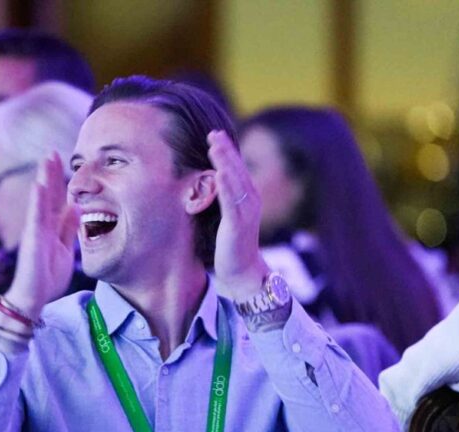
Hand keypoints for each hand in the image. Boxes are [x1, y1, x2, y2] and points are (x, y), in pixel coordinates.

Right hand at [4, 153, 79, 318]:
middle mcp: (42, 226)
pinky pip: (35, 218)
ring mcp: (36, 231)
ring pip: (41, 200)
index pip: (58, 200)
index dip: (62, 181)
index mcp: (52, 228)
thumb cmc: (47, 278)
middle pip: (50, 194)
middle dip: (52, 172)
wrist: (34, 299)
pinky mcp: (32, 241)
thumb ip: (69, 229)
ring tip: (46, 159)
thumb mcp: (65, 249)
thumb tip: (76, 207)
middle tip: (54, 151)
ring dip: (44, 179)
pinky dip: (37, 201)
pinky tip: (39, 185)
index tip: (67, 162)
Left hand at [207, 130, 268, 300]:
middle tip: (213, 132)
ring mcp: (246, 212)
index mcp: (248, 197)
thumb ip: (222, 199)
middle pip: (237, 169)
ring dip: (225, 162)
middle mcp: (251, 201)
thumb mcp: (227, 216)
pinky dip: (226, 187)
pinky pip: (232, 202)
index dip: (227, 151)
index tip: (215, 134)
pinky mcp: (238, 225)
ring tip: (215, 146)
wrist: (243, 272)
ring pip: (235, 182)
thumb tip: (208, 183)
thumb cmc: (232, 245)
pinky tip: (219, 174)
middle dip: (225, 150)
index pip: (236, 168)